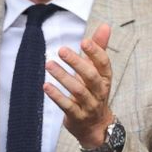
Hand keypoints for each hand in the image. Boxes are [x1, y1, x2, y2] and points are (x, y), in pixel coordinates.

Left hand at [44, 23, 114, 149]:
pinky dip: (57, 96)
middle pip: (91, 76)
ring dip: (63, 77)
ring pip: (78, 90)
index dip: (95, 52)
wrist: (96, 126)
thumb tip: (105, 25)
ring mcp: (90, 105)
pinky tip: (45, 86)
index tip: (84, 41)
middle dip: (76, 62)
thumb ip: (100, 48)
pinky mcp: (77, 117)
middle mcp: (100, 91)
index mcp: (106, 78)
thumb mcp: (98, 71)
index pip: (103, 63)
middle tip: (61, 50)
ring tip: (49, 64)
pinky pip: (67, 106)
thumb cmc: (94, 91)